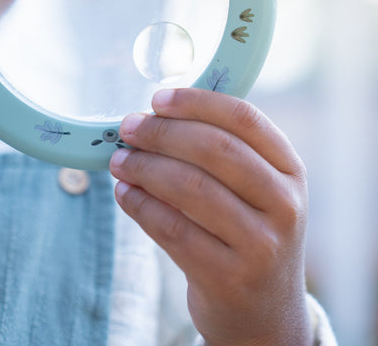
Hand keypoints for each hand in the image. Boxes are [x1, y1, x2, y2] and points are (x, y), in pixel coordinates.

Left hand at [109, 88, 311, 345]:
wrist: (264, 311)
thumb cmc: (245, 231)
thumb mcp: (253, 190)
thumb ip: (217, 151)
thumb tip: (150, 116)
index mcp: (289, 169)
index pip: (243, 119)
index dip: (195, 102)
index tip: (157, 99)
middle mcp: (284, 204)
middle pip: (214, 148)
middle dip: (161, 133)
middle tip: (128, 128)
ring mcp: (261, 244)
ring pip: (190, 187)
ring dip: (144, 168)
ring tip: (120, 161)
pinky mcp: (229, 277)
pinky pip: (172, 229)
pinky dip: (140, 205)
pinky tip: (125, 194)